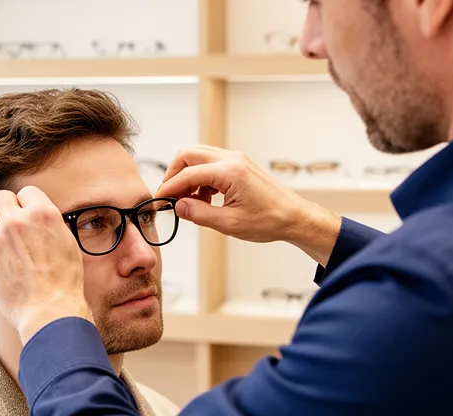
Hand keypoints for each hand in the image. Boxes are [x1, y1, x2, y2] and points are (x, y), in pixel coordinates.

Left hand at [0, 186, 92, 342]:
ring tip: (1, 246)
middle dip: (5, 211)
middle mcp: (18, 221)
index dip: (27, 205)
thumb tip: (39, 217)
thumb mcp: (68, 244)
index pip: (26, 192)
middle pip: (1, 198)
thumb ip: (51, 224)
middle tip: (11, 229)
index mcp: (43, 214)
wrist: (50, 310)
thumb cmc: (64, 282)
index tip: (27, 218)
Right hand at [156, 145, 342, 264]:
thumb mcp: (229, 223)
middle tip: (169, 197)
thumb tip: (177, 206)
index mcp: (230, 172)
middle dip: (174, 174)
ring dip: (188, 176)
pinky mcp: (239, 165)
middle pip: (189, 154)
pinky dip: (200, 178)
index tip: (158, 200)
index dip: (169, 188)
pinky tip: (204, 199)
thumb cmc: (269, 220)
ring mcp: (236, 160)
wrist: (294, 217)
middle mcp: (232, 159)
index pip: (188, 174)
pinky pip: (210, 164)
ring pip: (198, 156)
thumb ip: (199, 214)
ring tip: (189, 202)